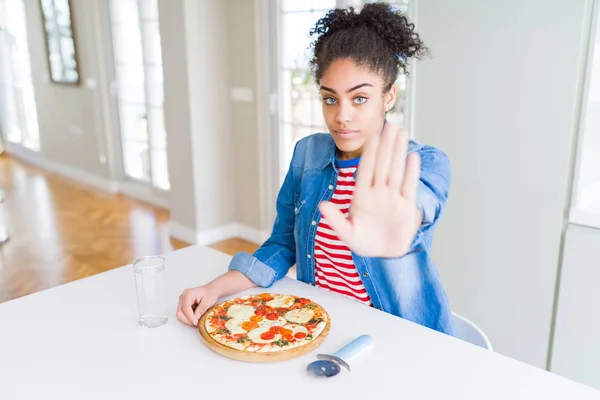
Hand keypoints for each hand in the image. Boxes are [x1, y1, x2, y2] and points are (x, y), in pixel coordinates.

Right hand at [176, 284, 219, 326]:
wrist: (211, 290)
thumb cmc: (210, 293)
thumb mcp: (208, 301)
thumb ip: (202, 309)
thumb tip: (196, 318)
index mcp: (188, 294)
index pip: (185, 307)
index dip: (190, 317)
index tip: (196, 322)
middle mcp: (183, 297)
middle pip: (180, 312)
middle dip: (188, 320)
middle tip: (196, 323)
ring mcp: (182, 301)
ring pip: (180, 314)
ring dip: (188, 320)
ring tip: (197, 320)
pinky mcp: (183, 305)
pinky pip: (183, 314)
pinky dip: (188, 318)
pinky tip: (196, 317)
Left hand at [318, 123, 421, 257]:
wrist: (383, 256)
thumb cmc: (363, 243)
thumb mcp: (346, 233)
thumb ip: (334, 219)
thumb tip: (322, 206)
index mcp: (361, 197)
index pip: (365, 170)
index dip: (368, 152)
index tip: (371, 136)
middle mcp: (378, 194)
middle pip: (382, 164)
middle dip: (385, 144)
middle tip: (389, 124)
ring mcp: (392, 199)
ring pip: (396, 171)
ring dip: (398, 152)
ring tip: (401, 132)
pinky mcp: (406, 208)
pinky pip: (409, 187)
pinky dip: (411, 173)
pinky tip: (412, 157)